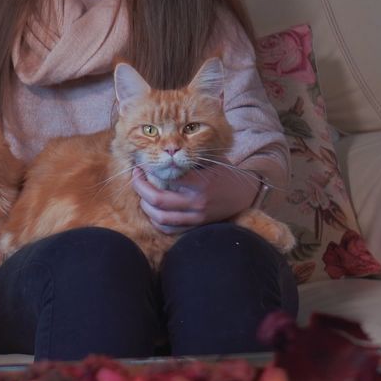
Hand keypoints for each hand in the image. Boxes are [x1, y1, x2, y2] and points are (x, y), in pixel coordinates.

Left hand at [130, 166, 258, 232]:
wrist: (245, 195)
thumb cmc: (225, 173)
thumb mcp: (211, 160)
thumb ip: (189, 158)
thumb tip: (162, 152)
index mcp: (200, 183)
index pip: (167, 178)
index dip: (149, 171)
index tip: (142, 164)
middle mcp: (196, 203)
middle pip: (157, 199)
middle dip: (140, 187)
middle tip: (136, 176)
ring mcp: (195, 218)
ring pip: (159, 217)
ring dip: (144, 205)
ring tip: (141, 193)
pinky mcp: (195, 226)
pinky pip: (168, 229)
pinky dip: (156, 220)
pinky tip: (152, 209)